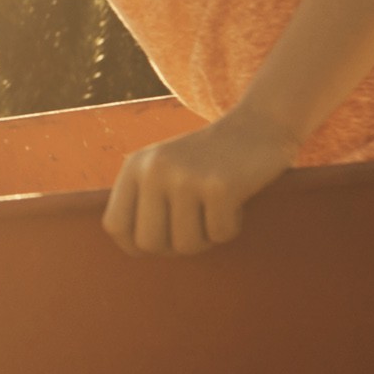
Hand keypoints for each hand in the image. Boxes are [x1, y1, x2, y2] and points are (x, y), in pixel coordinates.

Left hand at [103, 114, 293, 255]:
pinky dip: (231, 227)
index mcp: (135, 166)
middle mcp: (154, 169)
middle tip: (196, 229)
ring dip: (207, 238)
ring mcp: (186, 177)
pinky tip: (236, 204)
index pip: (115, 225)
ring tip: (216, 213)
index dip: (136, 245)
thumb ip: (143, 199)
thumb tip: (134, 248)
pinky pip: (219, 234)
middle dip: (175, 247)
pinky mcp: (219, 186)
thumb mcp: (164, 167)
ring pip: (186, 244)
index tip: (160, 242)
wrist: (258, 125)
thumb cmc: (209, 159)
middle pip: (149, 243)